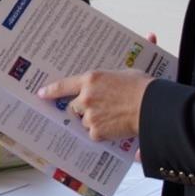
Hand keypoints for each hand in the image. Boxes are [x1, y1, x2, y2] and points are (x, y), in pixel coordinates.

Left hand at [38, 69, 152, 141]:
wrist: (152, 107)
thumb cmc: (143, 88)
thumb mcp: (126, 72)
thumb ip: (113, 76)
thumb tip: (127, 61)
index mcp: (91, 79)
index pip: (63, 86)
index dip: (50, 91)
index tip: (41, 94)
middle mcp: (86, 97)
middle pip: (73, 107)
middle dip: (82, 109)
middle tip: (97, 109)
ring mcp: (89, 115)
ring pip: (84, 121)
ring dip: (93, 121)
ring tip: (112, 117)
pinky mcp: (96, 131)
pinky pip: (94, 134)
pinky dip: (102, 133)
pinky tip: (114, 127)